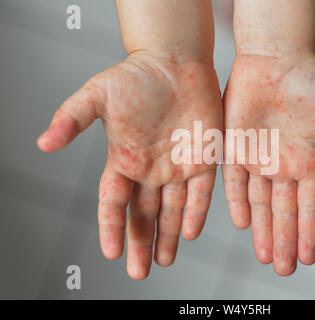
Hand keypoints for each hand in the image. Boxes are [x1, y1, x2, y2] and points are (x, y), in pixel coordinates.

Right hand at [37, 52, 222, 278]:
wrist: (175, 61)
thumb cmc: (136, 75)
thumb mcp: (98, 94)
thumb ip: (72, 119)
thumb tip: (43, 143)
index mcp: (124, 160)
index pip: (113, 202)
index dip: (111, 227)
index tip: (111, 252)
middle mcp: (150, 170)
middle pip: (142, 214)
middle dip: (140, 243)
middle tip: (138, 272)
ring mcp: (177, 167)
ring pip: (171, 210)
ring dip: (168, 236)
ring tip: (163, 261)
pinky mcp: (203, 159)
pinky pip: (200, 193)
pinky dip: (195, 212)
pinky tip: (189, 232)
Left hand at [222, 53, 314, 275]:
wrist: (275, 56)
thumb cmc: (312, 76)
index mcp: (310, 160)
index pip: (312, 205)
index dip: (311, 231)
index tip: (309, 257)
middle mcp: (283, 164)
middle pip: (284, 212)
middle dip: (284, 240)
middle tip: (284, 269)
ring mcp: (258, 158)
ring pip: (260, 203)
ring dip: (262, 229)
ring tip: (266, 256)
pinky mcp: (235, 147)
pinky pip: (235, 181)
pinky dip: (238, 202)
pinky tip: (243, 223)